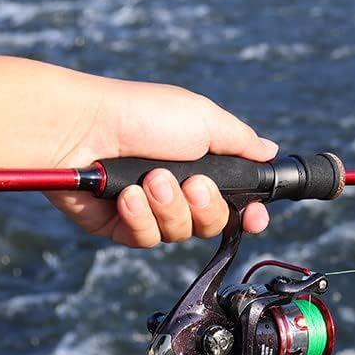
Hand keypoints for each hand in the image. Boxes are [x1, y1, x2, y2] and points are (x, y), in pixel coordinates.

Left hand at [45, 75, 275, 247]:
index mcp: (202, 163)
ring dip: (169, 207)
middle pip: (212, 223)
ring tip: (150, 180)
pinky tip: (127, 196)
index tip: (254, 217)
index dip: (248, 214)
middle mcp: (177, 189)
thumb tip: (270, 151)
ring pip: (180, 234)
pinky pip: (145, 239)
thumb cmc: (142, 115)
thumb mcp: (204, 119)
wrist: (84, 129)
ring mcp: (148, 209)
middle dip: (205, 206)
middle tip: (190, 182)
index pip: (236, 201)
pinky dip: (140, 217)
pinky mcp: (119, 225)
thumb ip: (242, 142)